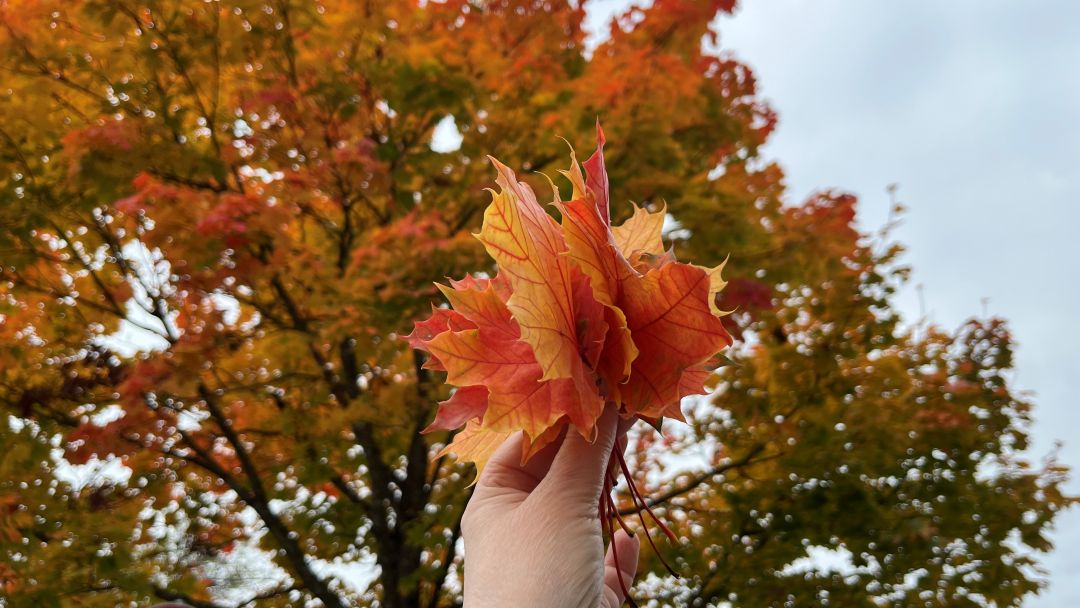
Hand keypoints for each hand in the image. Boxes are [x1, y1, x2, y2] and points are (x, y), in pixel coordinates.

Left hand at [461, 406, 638, 607]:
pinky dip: (618, 550)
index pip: (526, 443)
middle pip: (558, 476)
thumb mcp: (559, 503)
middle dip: (590, 449)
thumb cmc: (535, 574)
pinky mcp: (580, 594)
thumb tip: (604, 402)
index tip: (599, 389)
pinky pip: (602, 563)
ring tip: (626, 458)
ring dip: (604, 491)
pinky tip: (627, 538)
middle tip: (627, 416)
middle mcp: (518, 530)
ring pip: (582, 516)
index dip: (562, 415)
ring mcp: (549, 565)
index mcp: (495, 502)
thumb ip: (585, 451)